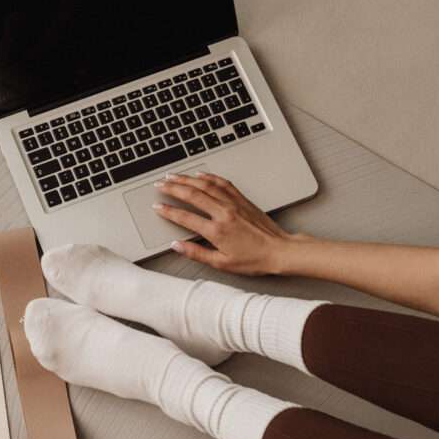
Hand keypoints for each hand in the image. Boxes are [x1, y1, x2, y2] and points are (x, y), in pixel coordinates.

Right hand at [152, 172, 293, 274]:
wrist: (280, 250)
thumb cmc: (254, 259)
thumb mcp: (222, 263)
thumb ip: (196, 253)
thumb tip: (177, 246)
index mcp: (216, 231)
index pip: (185, 217)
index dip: (168, 211)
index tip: (157, 207)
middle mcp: (223, 213)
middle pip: (192, 195)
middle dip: (173, 188)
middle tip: (159, 185)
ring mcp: (233, 204)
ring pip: (205, 185)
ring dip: (187, 179)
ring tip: (173, 176)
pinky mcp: (242, 199)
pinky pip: (223, 183)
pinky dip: (209, 177)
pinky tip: (200, 175)